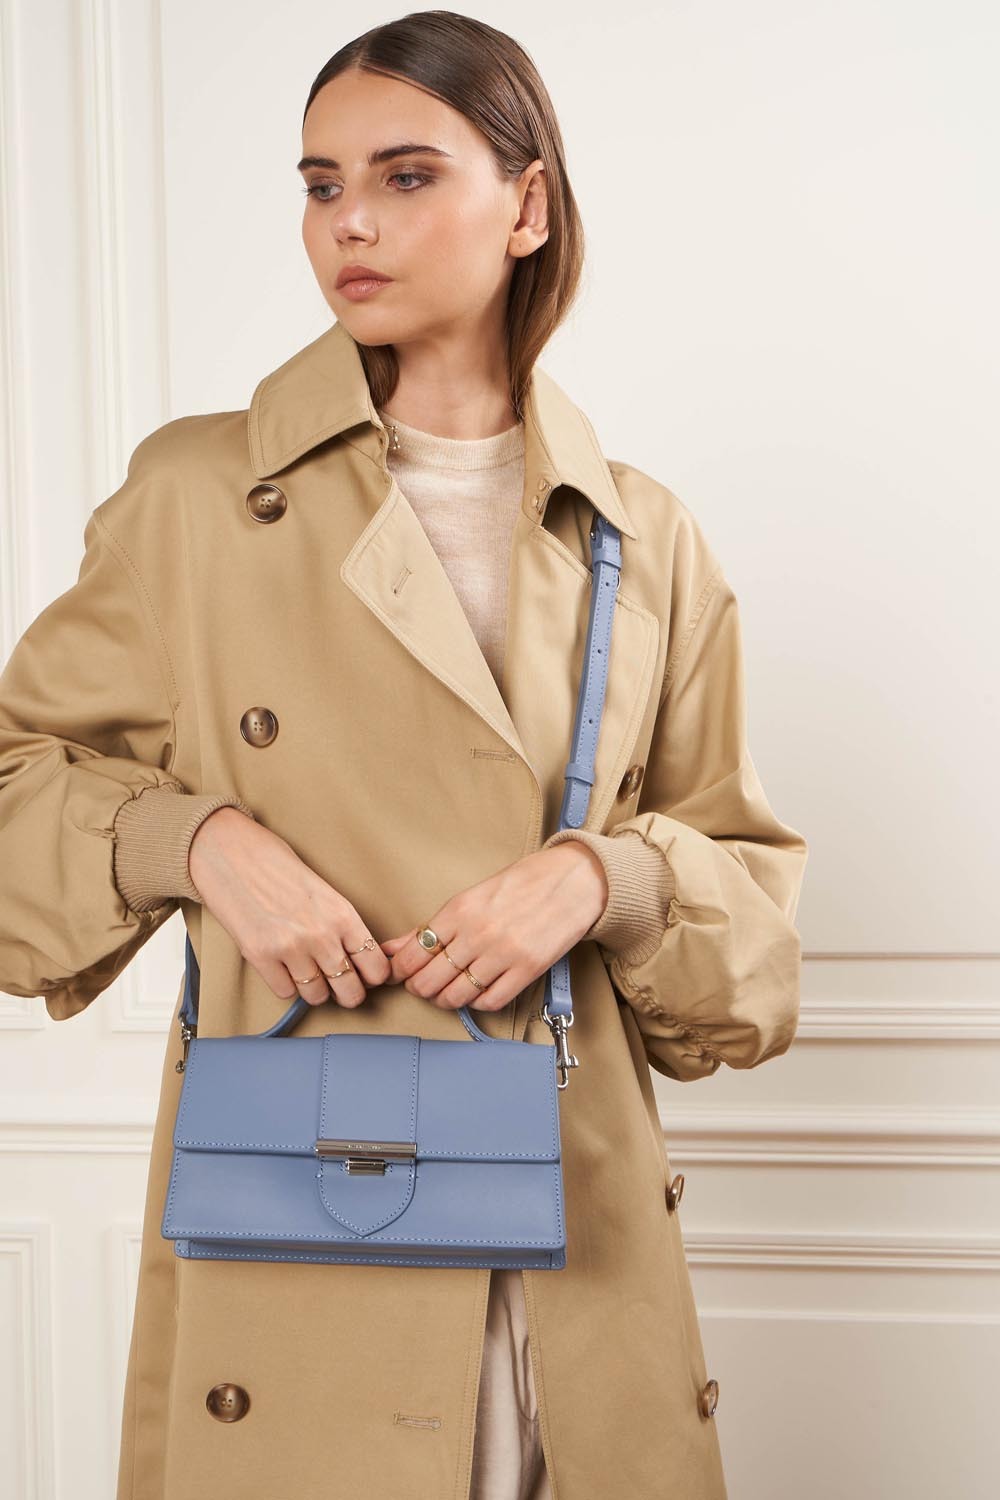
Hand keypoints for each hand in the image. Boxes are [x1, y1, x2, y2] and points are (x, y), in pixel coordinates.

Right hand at [188, 807, 391, 1007]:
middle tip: (338, 981)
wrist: (229, 851)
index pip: (376, 967)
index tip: (364, 974)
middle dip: (347, 991)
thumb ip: (340, 923)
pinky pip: (286, 993)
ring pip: (317, 996)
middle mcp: (321, 935)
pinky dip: (286, 984)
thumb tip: (355, 957)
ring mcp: (290, 949)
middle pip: (351, 992)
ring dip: (314, 988)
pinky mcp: (260, 957)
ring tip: (306, 970)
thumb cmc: (274, 863)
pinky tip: (282, 965)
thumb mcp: (322, 889)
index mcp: (343, 914)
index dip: (372, 977)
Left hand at [382, 841, 608, 1011]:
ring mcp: (503, 953)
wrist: (572, 880)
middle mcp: (477, 933)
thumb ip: (430, 926)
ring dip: (445, 1000)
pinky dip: (477, 1003)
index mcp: (459, 910)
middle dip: (420, 989)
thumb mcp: (470, 897)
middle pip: (429, 980)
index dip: (400, 972)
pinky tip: (477, 992)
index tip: (400, 975)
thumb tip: (392, 948)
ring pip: (456, 996)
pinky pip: (489, 1001)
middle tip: (423, 986)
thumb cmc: (521, 885)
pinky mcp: (527, 969)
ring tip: (448, 992)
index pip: (412, 954)